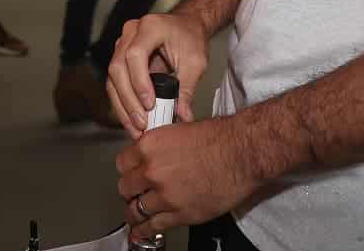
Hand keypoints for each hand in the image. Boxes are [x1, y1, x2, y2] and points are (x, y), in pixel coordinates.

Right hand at [107, 9, 209, 135]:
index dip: (139, 81)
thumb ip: (187, 88)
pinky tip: (131, 121)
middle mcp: (130, 33)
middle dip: (128, 99)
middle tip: (142, 122)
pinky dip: (122, 103)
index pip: (135, 54)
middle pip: (118, 67)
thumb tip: (183, 116)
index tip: (150, 104)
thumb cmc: (190, 39)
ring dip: (122, 106)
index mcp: (150, 27)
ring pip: (112, 78)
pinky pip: (115, 83)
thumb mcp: (195, 61)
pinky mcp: (120, 58)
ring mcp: (122, 44)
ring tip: (136, 128)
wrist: (185, 26)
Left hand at [117, 115, 260, 239]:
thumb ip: (160, 146)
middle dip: (130, 192)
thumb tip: (151, 156)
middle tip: (134, 194)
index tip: (131, 176)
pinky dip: (144, 231)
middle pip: (126, 188)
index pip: (122, 163)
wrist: (241, 154)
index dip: (127, 171)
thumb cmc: (218, 139)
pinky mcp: (180, 214)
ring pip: (136, 210)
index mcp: (149, 146)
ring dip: (134, 213)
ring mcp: (165, 195)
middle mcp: (152, 171)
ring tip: (134, 216)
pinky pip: (153, 226)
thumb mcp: (178, 131)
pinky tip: (141, 232)